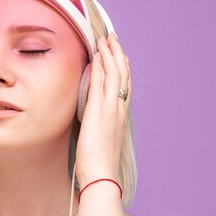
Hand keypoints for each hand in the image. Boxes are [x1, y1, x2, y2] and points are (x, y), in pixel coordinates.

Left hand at [75, 34, 131, 187]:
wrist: (102, 177)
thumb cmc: (99, 164)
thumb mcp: (101, 140)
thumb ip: (99, 126)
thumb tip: (91, 120)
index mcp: (120, 117)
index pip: (124, 85)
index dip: (121, 66)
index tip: (117, 53)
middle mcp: (119, 110)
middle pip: (122, 75)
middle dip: (117, 54)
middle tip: (111, 38)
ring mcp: (111, 110)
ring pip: (115, 75)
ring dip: (109, 55)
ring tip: (104, 40)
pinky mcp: (99, 113)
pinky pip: (101, 84)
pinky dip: (100, 68)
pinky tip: (96, 57)